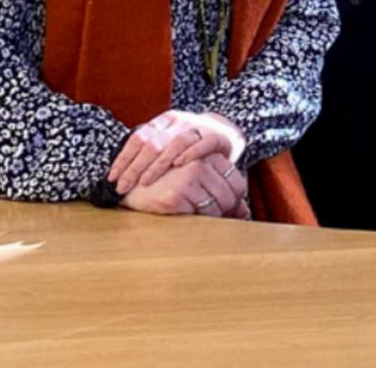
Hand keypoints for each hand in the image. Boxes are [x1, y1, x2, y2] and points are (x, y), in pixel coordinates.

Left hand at [109, 110, 246, 194]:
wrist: (223, 132)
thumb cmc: (188, 144)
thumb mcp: (167, 143)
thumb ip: (148, 154)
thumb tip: (117, 175)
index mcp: (162, 122)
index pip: (138, 138)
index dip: (124, 158)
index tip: (113, 178)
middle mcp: (178, 121)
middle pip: (152, 143)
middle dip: (135, 167)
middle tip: (124, 186)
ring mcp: (197, 127)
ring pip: (174, 143)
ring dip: (159, 164)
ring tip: (146, 181)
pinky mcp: (216, 136)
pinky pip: (202, 144)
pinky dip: (190, 153)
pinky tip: (179, 165)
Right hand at [119, 154, 248, 217]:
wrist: (130, 185)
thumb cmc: (166, 183)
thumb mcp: (197, 178)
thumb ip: (222, 189)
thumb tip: (245, 212)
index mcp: (208, 154)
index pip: (238, 183)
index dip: (235, 201)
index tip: (226, 209)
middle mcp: (200, 163)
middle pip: (231, 196)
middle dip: (226, 211)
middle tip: (212, 216)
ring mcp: (188, 178)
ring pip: (218, 207)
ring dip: (213, 217)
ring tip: (196, 213)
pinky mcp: (175, 195)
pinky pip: (201, 215)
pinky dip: (197, 220)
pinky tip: (184, 214)